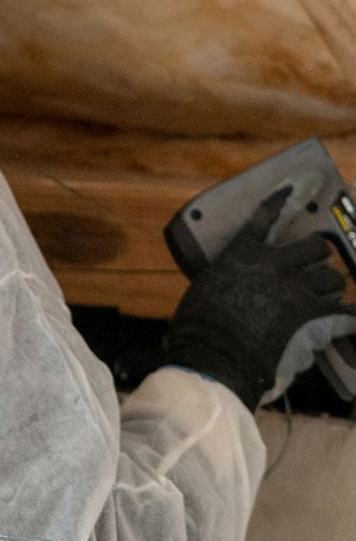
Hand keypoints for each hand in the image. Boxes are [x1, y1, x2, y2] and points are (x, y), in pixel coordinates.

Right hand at [162, 188, 353, 409]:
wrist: (216, 351)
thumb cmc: (200, 323)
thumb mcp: (208, 286)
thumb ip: (231, 278)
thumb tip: (239, 286)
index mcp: (242, 251)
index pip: (265, 215)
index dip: (280, 200)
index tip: (291, 189)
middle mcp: (273, 263)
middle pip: (315, 247)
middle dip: (320, 256)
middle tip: (316, 266)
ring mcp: (295, 289)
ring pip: (333, 278)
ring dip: (331, 287)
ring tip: (328, 296)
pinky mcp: (310, 316)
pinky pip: (343, 311)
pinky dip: (348, 316)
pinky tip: (351, 318)